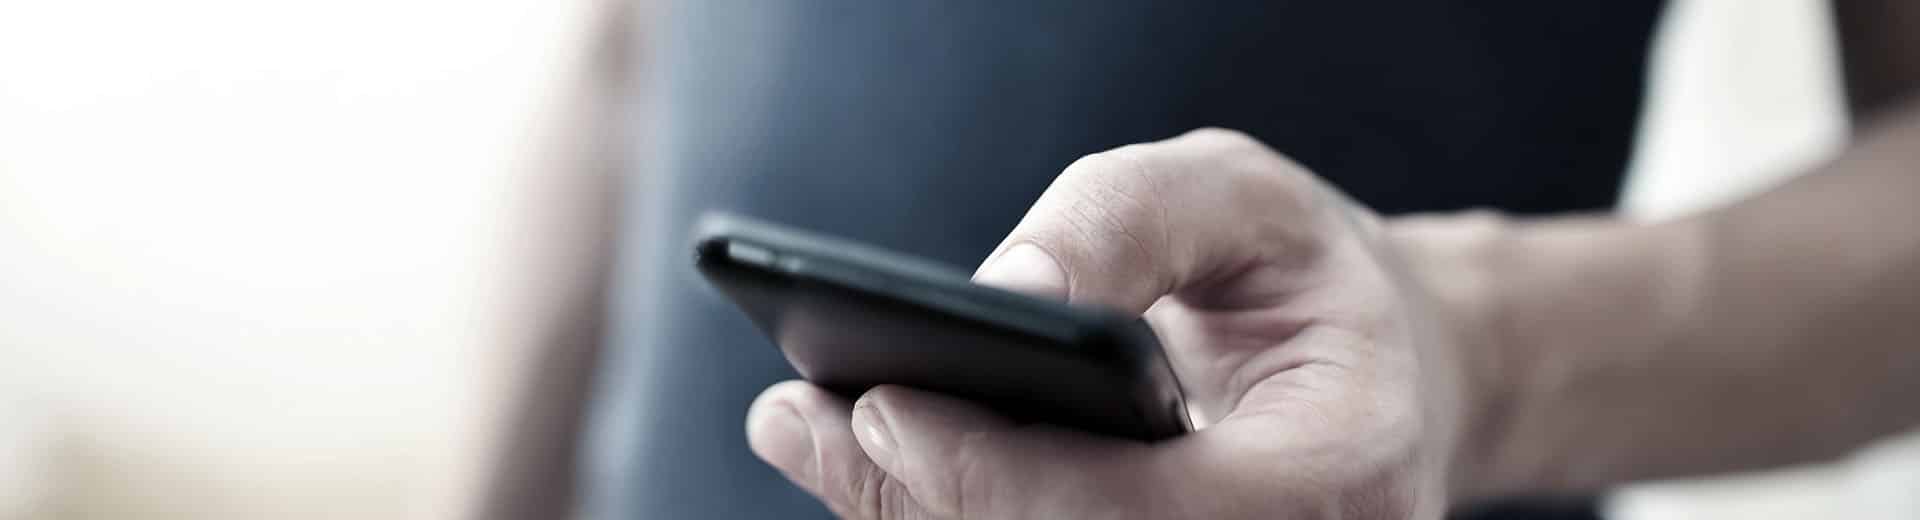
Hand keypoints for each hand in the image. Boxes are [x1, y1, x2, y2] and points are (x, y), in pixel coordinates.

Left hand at [746, 128, 1474, 518]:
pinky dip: (951, 514)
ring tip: (811, 434)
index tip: (882, 406)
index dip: (1002, 474)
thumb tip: (1004, 288)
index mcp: (1342, 469)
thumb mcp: (1241, 196)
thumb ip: (1131, 220)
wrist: (1377, 370)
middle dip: (923, 500)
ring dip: (917, 515)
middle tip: (800, 423)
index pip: (1148, 510)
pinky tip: (874, 459)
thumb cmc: (1304, 274)